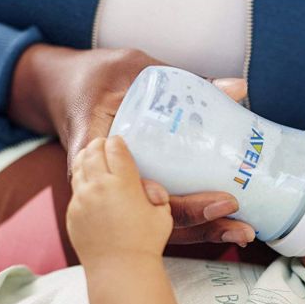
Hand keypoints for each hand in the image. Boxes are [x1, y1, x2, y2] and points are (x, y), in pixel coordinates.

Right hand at [9, 44, 255, 245]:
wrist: (64, 91)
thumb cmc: (95, 80)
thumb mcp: (134, 70)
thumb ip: (185, 80)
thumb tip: (239, 89)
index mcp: (102, 155)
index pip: (143, 192)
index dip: (182, 203)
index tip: (219, 201)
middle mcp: (107, 184)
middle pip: (156, 218)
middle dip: (202, 225)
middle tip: (240, 226)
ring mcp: (120, 192)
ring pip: (159, 224)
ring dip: (201, 232)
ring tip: (240, 232)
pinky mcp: (132, 192)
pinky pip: (160, 216)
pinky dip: (192, 222)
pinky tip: (224, 224)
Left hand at [67, 136, 171, 266]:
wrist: (120, 268)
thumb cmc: (146, 242)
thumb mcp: (162, 213)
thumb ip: (154, 193)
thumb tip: (145, 186)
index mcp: (123, 182)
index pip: (115, 148)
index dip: (118, 142)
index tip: (120, 142)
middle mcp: (99, 186)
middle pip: (94, 151)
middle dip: (100, 144)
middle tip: (104, 143)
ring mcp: (82, 199)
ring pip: (79, 166)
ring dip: (87, 158)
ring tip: (92, 156)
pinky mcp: (73, 212)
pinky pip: (76, 189)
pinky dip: (82, 181)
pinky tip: (89, 184)